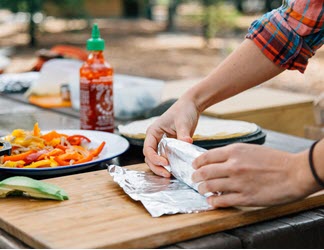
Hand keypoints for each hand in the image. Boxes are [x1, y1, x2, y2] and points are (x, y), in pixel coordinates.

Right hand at [143, 98, 199, 176]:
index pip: (148, 148)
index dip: (155, 158)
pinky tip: (175, 170)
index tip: (166, 163)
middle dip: (156, 167)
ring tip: (171, 175)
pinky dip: (168, 165)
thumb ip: (183, 134)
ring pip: (155, 160)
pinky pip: (165, 158)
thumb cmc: (184, 111)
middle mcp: (154, 138)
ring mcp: (161, 143)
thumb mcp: (183, 122)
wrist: (191, 106)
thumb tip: (186, 143)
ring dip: (161, 168)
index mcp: (153, 131)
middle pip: (149, 157)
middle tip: (167, 175)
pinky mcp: (169, 146)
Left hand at [192, 143, 318, 207]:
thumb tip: (216, 162)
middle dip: (196, 177)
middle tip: (194, 179)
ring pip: (210, 186)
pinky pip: (222, 201)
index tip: (194, 166)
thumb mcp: (250, 149)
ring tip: (202, 190)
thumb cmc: (274, 160)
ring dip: (202, 189)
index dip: (197, 163)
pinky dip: (213, 201)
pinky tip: (212, 201)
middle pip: (204, 172)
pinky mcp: (245, 198)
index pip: (206, 157)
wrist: (295, 173)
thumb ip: (232, 155)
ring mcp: (238, 182)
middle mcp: (233, 166)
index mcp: (234, 151)